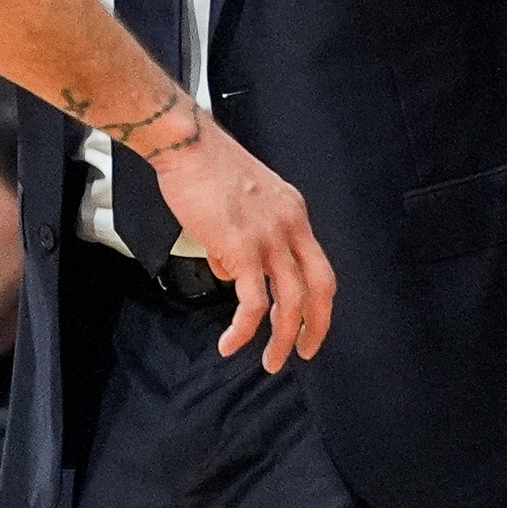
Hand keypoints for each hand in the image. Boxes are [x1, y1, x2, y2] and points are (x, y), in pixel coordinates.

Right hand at [143, 113, 335, 371]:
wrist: (187, 145)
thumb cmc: (204, 166)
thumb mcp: (240, 200)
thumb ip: (242, 236)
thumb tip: (231, 271)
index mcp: (293, 212)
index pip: (317, 264)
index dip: (317, 298)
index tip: (310, 321)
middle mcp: (291, 227)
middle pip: (319, 288)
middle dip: (316, 326)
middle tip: (304, 352)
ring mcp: (269, 239)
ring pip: (290, 303)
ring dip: (283, 339)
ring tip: (270, 362)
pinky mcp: (243, 250)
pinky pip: (253, 304)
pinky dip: (244, 330)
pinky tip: (231, 344)